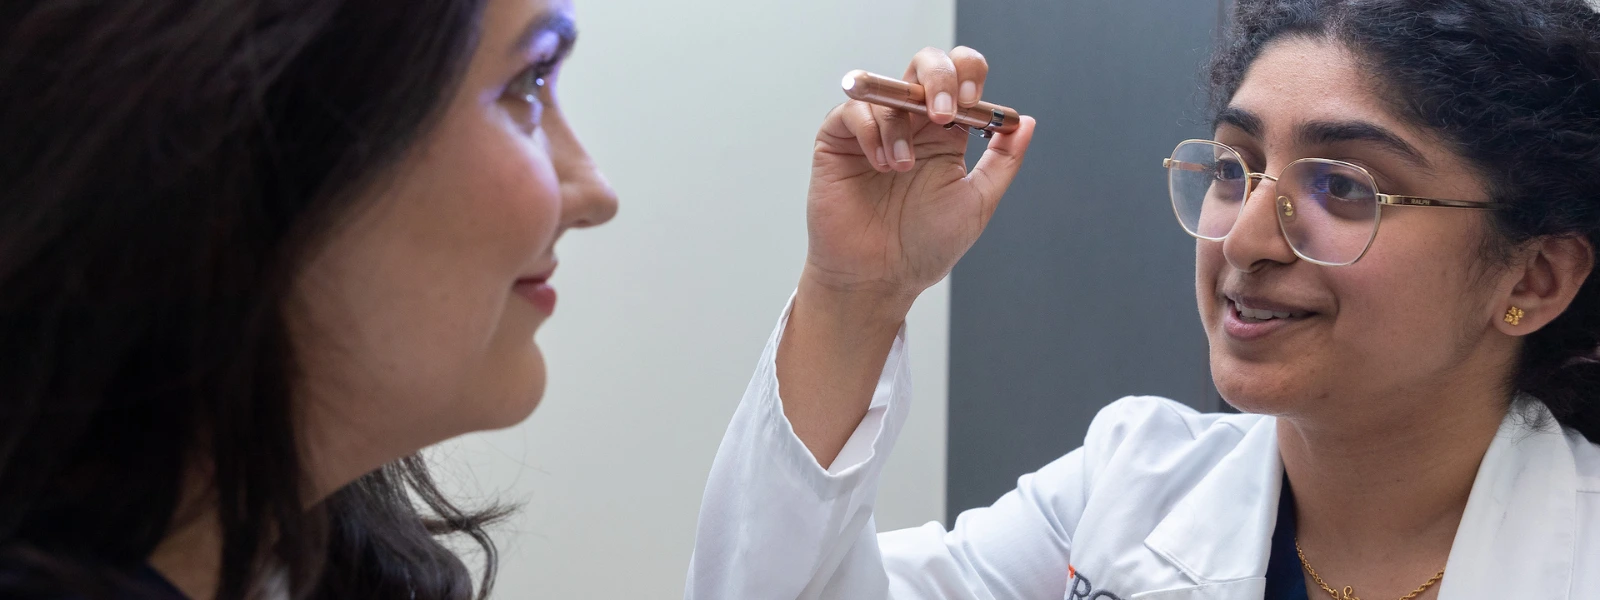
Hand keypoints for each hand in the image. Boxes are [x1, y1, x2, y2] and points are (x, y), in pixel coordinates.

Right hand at [803, 46, 1036, 320]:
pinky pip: (852, 112)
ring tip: (903, 168)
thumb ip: (1003, 161)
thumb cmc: (924, 247)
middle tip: (943, 115)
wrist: (879, 278)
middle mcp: (912, 124)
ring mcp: (874, 130)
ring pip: (889, 88)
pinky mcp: (839, 141)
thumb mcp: (977, 203)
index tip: (972, 103)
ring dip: (902, 124)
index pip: (961, 78)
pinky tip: (880, 164)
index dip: (968, 75)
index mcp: (947, 133)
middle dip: (939, 77)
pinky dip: (871, 132)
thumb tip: (1024, 122)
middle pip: (925, 64)